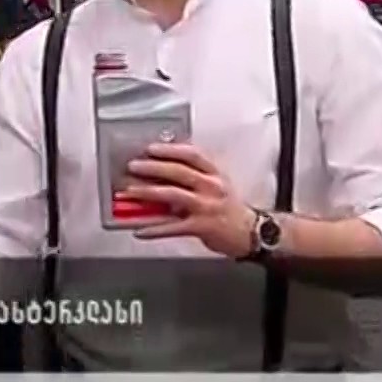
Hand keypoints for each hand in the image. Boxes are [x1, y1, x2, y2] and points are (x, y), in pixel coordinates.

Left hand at [117, 143, 256, 258]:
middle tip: (134, 166)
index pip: (192, 155)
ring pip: (174, 195)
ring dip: (149, 193)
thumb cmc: (229, 207)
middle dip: (153, 167)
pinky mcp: (202, 227)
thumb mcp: (217, 185)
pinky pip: (173, 227)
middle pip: (179, 172)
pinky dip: (154, 229)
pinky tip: (140, 230)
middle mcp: (212, 187)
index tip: (151, 148)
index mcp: (214, 174)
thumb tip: (161, 172)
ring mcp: (207, 207)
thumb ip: (195, 177)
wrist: (251, 233)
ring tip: (130, 192)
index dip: (170, 150)